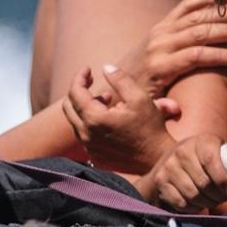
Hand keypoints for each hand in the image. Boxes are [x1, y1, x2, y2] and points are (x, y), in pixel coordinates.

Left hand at [61, 63, 175, 171]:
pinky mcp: (95, 157)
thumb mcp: (139, 97)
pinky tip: (109, 119)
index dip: (80, 77)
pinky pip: (84, 136)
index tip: (88, 69)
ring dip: (87, 108)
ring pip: (76, 122)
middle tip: (94, 83)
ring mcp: (90, 149)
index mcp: (94, 119)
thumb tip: (105, 67)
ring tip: (108, 101)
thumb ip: (120, 79)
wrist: (158, 159)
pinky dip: (91, 123)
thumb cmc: (150, 127)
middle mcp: (86, 136)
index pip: (75, 92)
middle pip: (68, 107)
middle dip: (79, 91)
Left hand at [116, 0, 226, 99]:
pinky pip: (182, 8)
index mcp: (159, 65)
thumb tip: (176, 109)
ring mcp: (160, 31)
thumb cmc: (139, 96)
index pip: (194, 56)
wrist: (117, 79)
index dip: (219, 55)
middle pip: (198, 33)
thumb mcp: (147, 106)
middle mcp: (160, 44)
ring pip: (194, 18)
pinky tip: (219, 0)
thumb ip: (160, 108)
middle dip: (226, 31)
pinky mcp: (160, 25)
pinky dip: (200, 2)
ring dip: (219, 16)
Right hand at [139, 133, 226, 213]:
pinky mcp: (160, 181)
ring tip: (211, 201)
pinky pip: (181, 202)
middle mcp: (182, 151)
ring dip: (206, 203)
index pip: (211, 161)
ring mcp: (168, 166)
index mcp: (201, 141)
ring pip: (193, 195)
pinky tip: (196, 203)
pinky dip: (192, 208)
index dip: (223, 180)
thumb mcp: (216, 151)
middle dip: (217, 196)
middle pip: (204, 183)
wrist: (169, 159)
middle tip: (223, 198)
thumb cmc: (203, 159)